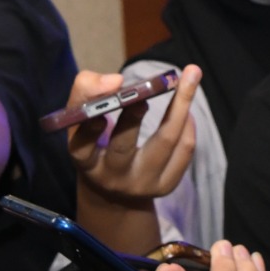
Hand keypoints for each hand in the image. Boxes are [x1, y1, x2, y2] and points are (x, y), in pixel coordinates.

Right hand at [66, 66, 200, 204]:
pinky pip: (184, 150)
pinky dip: (188, 124)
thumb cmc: (95, 144)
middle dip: (135, 113)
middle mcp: (112, 176)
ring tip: (189, 78)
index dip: (90, 129)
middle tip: (151, 83)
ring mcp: (141, 184)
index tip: (99, 111)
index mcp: (86, 162)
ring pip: (165, 142)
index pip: (82, 146)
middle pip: (123, 144)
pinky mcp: (166, 186)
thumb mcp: (80, 123)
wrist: (113, 192)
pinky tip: (186, 109)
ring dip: (179, 107)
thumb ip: (86, 92)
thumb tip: (116, 80)